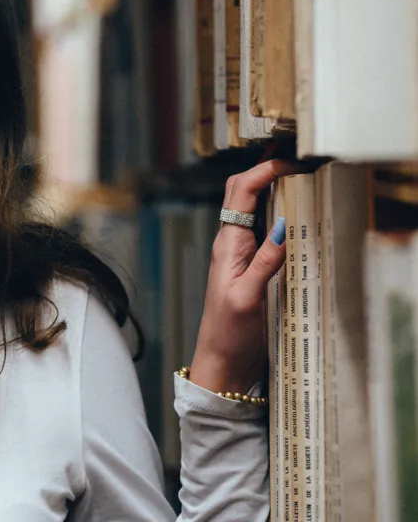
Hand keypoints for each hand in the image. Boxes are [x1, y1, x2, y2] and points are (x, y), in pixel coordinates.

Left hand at [188, 159, 298, 396]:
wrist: (221, 363)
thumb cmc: (229, 335)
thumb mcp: (248, 298)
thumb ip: (264, 262)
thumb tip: (286, 225)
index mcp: (227, 245)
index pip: (239, 191)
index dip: (263, 170)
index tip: (290, 163)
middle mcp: (231, 243)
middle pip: (241, 191)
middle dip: (264, 168)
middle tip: (296, 158)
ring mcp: (240, 254)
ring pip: (253, 207)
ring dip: (271, 187)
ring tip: (300, 174)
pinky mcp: (251, 267)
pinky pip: (263, 229)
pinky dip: (279, 211)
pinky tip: (297, 211)